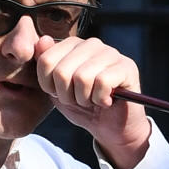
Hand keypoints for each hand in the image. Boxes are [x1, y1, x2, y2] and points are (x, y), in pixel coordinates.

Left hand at [34, 35, 151, 168]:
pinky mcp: (127, 67)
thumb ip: (46, 65)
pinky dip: (100, 99)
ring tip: (92, 100)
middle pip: (62, 71)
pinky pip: (103, 82)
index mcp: (73, 45)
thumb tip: (42, 40)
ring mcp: (111, 53)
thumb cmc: (82, 107)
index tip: (60, 93)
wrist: (111, 128)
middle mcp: (92, 44)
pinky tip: (106, 101)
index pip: (45, 60)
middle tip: (79, 100)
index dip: (48, 85)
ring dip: (84, 99)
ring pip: (82, 77)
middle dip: (66, 95)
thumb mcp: (56, 89)